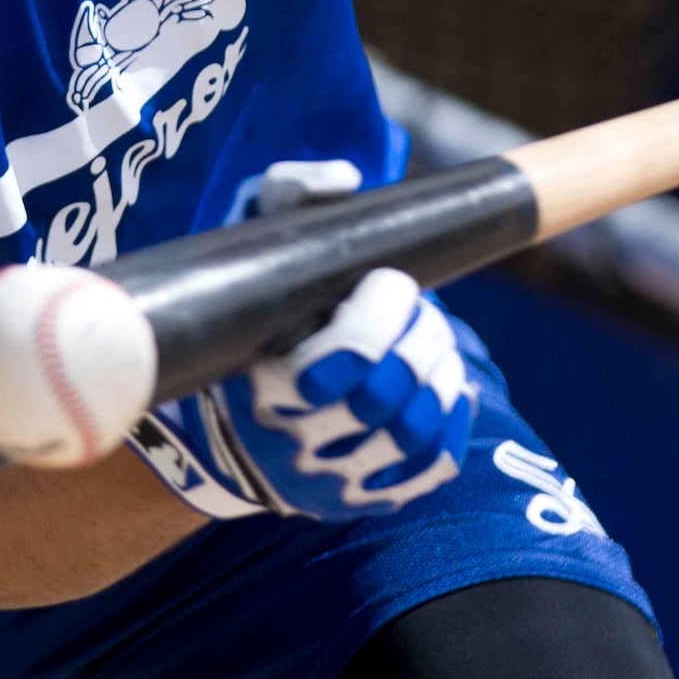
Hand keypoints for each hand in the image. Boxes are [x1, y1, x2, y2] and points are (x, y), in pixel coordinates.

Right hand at [127, 162, 478, 520]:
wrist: (227, 419)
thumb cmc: (252, 309)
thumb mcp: (250, 240)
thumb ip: (289, 193)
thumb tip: (345, 182)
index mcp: (260, 385)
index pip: (339, 367)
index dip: (380, 321)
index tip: (389, 279)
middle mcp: (292, 445)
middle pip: (383, 400)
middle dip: (418, 339)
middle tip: (420, 306)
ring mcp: (330, 479)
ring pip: (412, 433)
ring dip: (439, 374)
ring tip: (432, 338)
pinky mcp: (363, 496)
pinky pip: (431, 466)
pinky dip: (451, 418)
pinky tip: (443, 381)